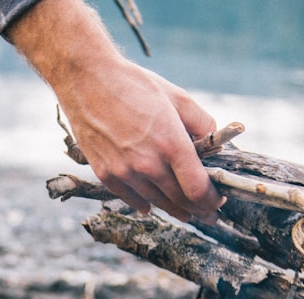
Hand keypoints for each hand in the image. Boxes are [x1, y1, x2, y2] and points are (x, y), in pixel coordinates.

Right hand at [59, 60, 224, 222]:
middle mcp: (148, 164)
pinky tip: (152, 206)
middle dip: (199, 210)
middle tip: (208, 215)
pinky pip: (131, 199)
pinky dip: (145, 204)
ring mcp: (124, 172)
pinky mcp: (105, 173)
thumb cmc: (133, 84)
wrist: (86, 78)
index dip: (211, 201)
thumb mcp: (177, 97)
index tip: (217, 201)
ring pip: (156, 203)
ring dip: (174, 210)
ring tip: (186, 213)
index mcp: (171, 143)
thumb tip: (213, 145)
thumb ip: (201, 123)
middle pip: (180, 201)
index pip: (198, 189)